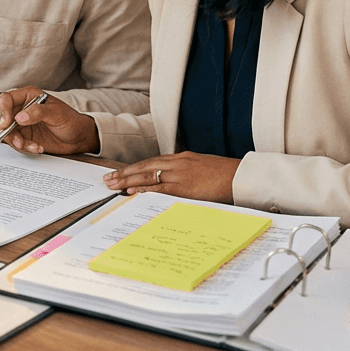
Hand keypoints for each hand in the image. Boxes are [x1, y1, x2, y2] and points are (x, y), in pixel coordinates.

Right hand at [0, 87, 98, 154]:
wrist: (78, 138)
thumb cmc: (70, 120)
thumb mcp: (56, 113)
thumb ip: (37, 112)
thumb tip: (20, 117)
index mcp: (28, 96)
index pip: (7, 99)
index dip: (3, 110)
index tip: (7, 122)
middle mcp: (22, 109)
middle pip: (2, 117)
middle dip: (7, 130)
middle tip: (17, 139)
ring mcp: (22, 125)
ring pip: (7, 133)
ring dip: (16, 142)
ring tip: (30, 146)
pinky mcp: (25, 138)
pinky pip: (16, 144)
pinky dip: (25, 148)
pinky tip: (37, 148)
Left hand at [102, 152, 240, 202]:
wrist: (241, 176)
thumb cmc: (226, 175)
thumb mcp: (204, 169)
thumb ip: (188, 173)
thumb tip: (178, 184)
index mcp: (183, 158)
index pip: (152, 162)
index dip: (135, 168)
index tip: (122, 172)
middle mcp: (178, 163)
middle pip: (144, 166)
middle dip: (125, 172)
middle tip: (108, 178)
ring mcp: (180, 173)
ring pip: (147, 175)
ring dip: (127, 180)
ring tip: (112, 185)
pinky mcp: (184, 186)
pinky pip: (158, 188)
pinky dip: (143, 190)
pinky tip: (131, 192)